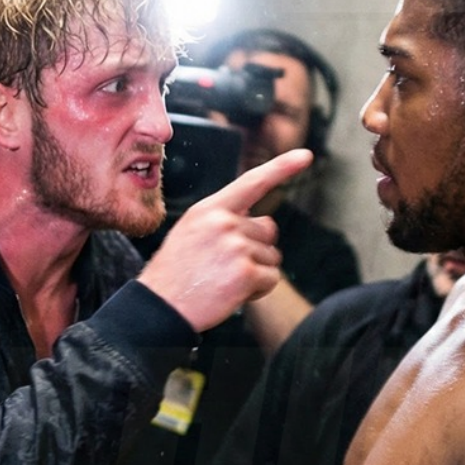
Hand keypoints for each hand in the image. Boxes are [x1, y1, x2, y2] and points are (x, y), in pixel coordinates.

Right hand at [138, 150, 309, 331]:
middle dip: (255, 249)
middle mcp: (224, 222)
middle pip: (268, 229)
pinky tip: (231, 293)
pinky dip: (258, 290)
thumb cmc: (174, 274)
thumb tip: (259, 219)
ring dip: (255, 272)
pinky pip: (271, 279)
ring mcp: (236, 246)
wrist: (159, 308)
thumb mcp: (190, 232)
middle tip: (224, 266)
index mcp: (209, 209)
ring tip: (222, 280)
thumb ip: (222, 219)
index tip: (304, 156)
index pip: (252, 182)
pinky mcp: (246, 272)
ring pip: (271, 257)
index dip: (282, 167)